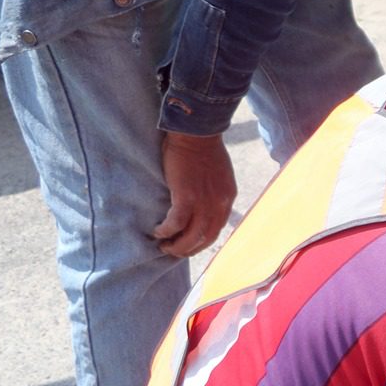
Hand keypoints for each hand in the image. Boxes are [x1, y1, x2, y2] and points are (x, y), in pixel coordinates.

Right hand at [152, 131, 235, 257]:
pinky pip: (175, 223)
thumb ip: (214, 192)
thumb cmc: (203, 149)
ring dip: (176, 246)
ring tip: (164, 246)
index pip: (216, 229)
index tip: (189, 244)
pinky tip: (158, 231)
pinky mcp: (186, 197)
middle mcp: (219, 205)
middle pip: (205, 238)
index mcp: (227, 199)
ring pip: (190, 236)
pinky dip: (166, 231)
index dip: (201, 241)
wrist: (196, 133)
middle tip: (173, 251)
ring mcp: (204, 202)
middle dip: (189, 249)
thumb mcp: (218, 175)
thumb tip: (203, 204)